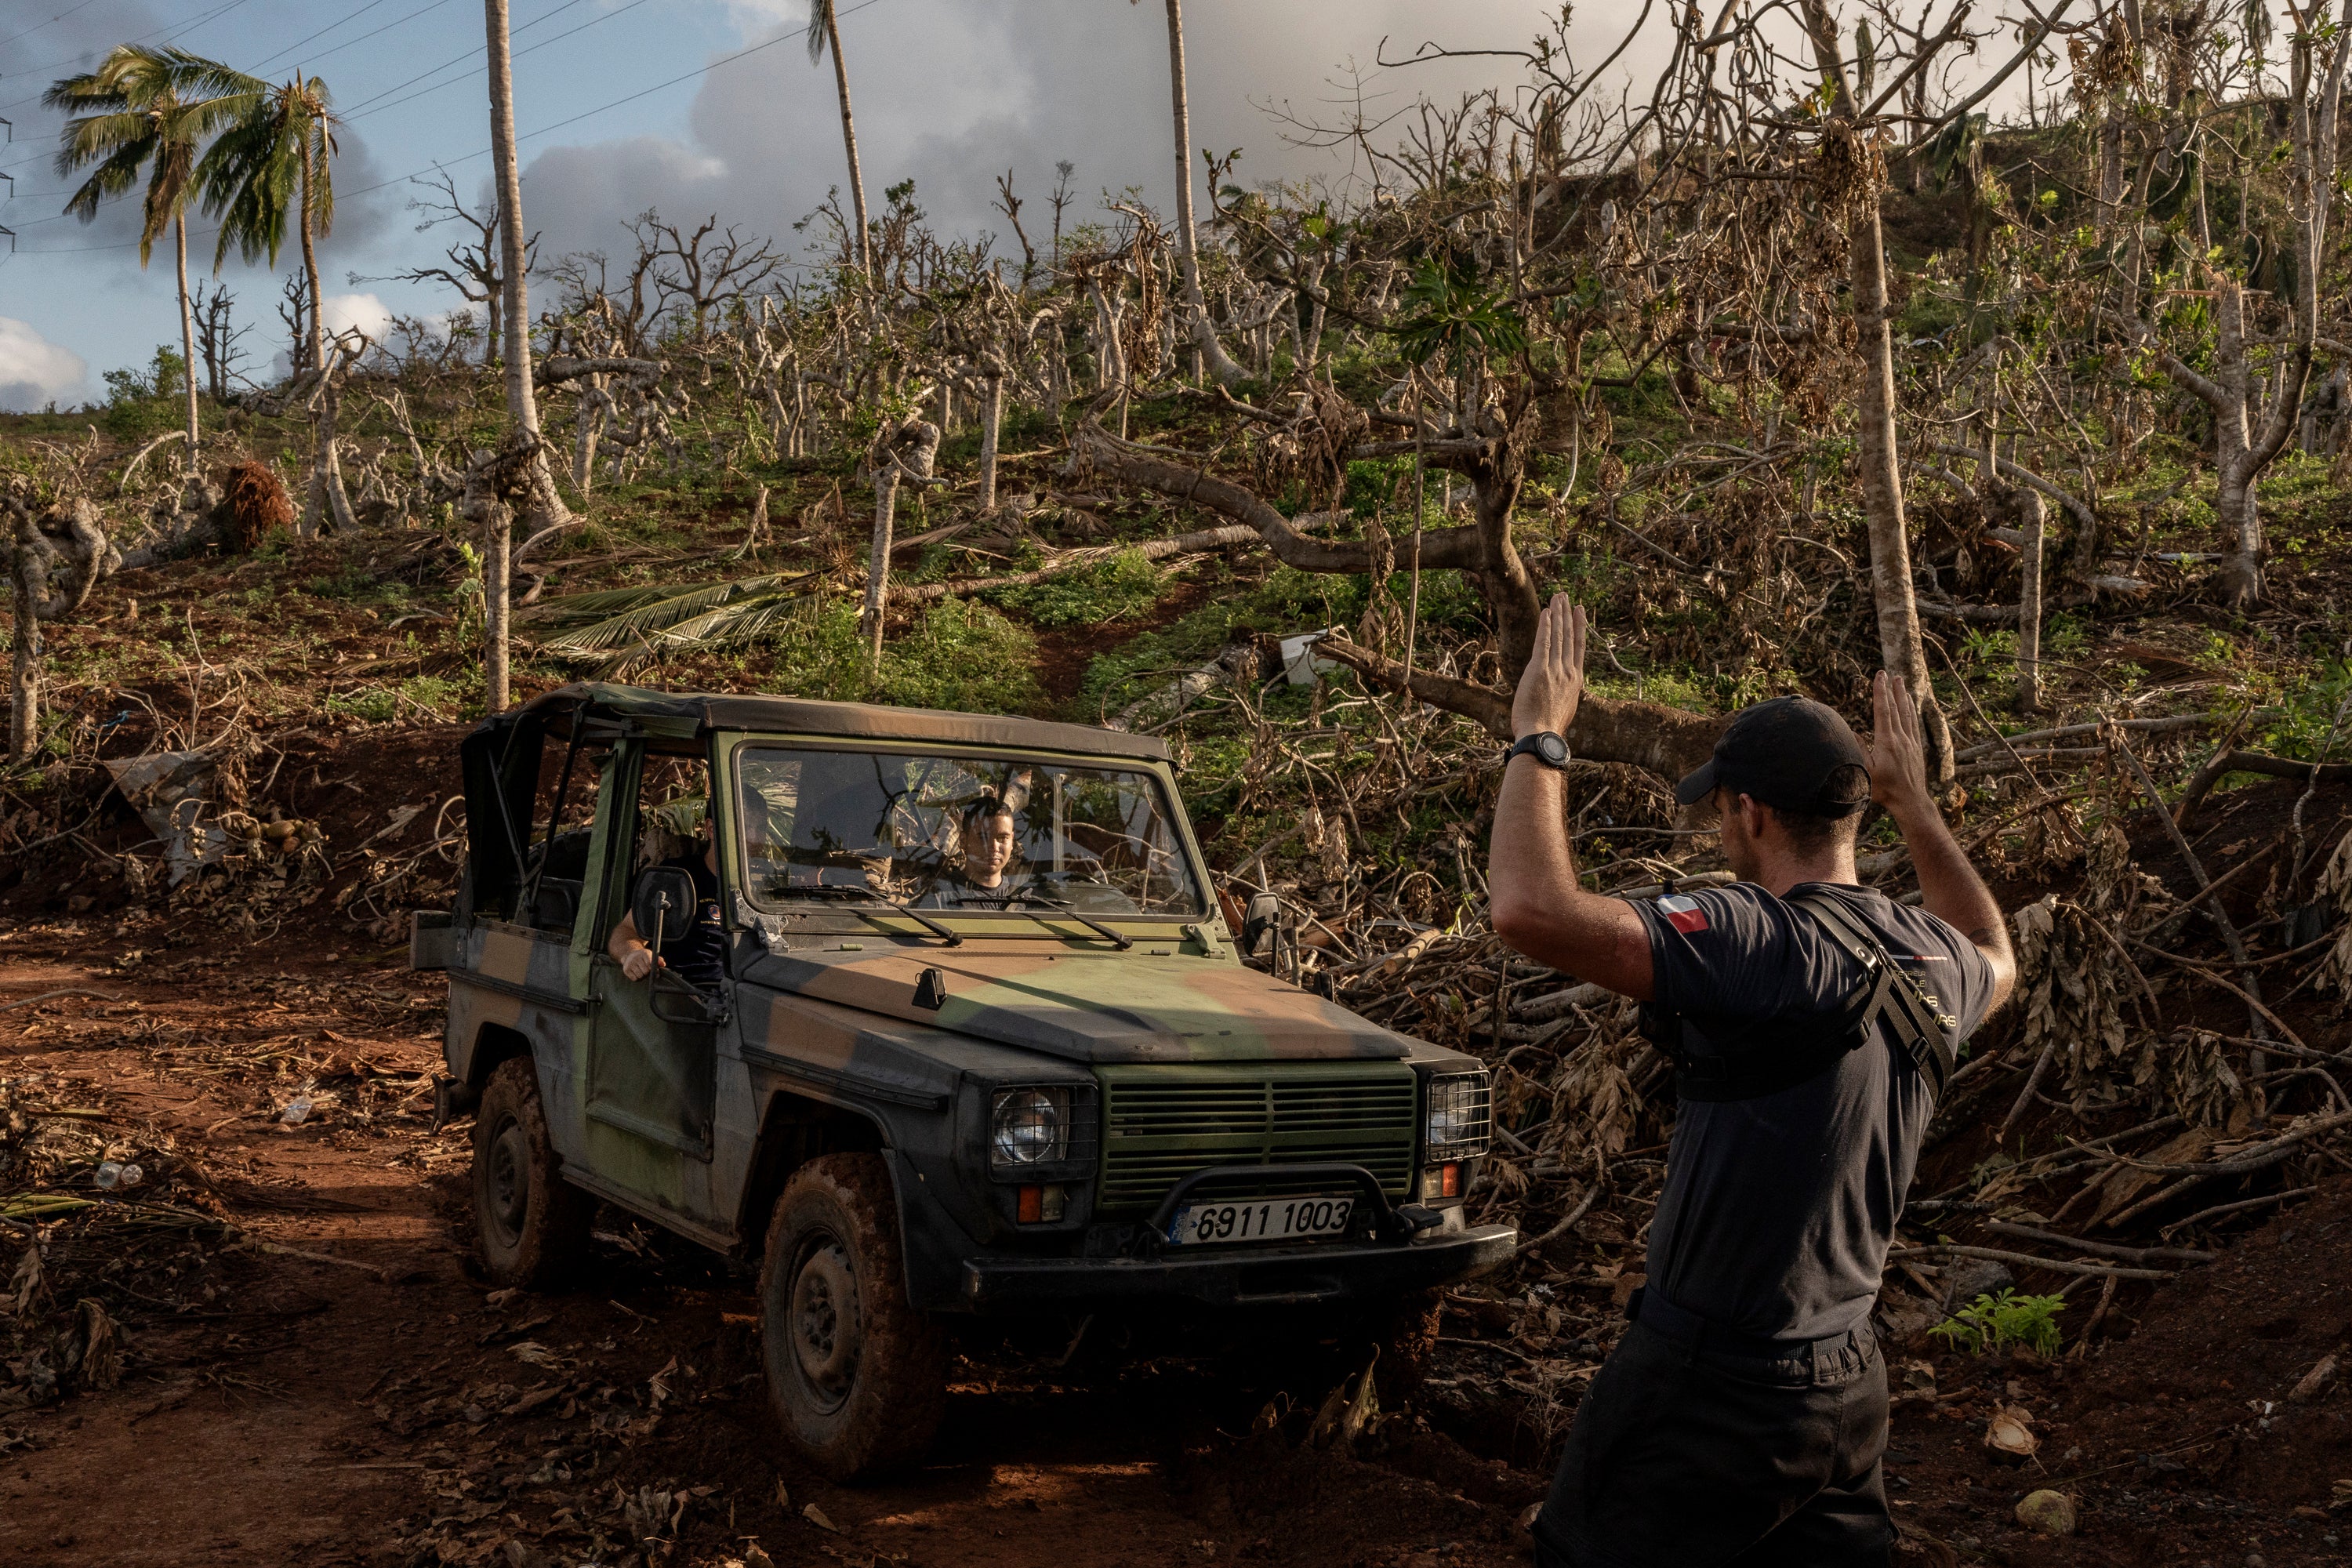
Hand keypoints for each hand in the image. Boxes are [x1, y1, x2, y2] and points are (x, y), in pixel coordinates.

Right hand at [620, 946, 658, 982]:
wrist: (629, 955)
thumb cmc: (643, 957)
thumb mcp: (651, 955)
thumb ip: (659, 960)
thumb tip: (663, 964)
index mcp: (644, 953)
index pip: (649, 963)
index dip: (652, 969)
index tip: (653, 970)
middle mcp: (636, 958)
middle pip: (646, 971)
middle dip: (648, 973)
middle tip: (647, 971)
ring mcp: (630, 964)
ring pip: (640, 976)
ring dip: (643, 976)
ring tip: (642, 972)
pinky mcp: (626, 970)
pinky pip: (634, 979)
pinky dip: (637, 978)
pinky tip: (636, 973)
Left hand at [1511, 595, 1585, 740]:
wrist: (1542, 737)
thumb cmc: (1547, 730)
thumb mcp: (1563, 710)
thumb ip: (1562, 695)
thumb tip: (1558, 693)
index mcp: (1575, 681)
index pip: (1578, 648)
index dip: (1579, 627)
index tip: (1579, 612)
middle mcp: (1568, 672)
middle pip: (1569, 637)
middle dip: (1567, 614)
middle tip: (1566, 597)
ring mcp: (1555, 671)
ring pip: (1558, 636)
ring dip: (1557, 615)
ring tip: (1557, 597)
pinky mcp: (1539, 671)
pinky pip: (1544, 643)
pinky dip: (1545, 627)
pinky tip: (1546, 612)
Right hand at [1864, 670, 1934, 818]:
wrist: (1911, 801)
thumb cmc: (1885, 790)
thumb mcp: (1866, 772)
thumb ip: (1859, 749)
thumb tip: (1851, 730)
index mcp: (1887, 741)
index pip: (1883, 711)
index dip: (1880, 692)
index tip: (1879, 676)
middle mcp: (1902, 738)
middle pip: (1897, 708)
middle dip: (1893, 690)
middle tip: (1891, 674)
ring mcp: (1911, 743)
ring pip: (1908, 714)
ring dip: (1903, 697)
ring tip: (1902, 684)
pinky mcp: (1917, 749)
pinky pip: (1914, 724)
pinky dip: (1911, 712)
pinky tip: (1911, 706)